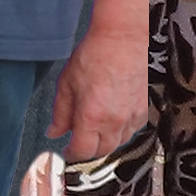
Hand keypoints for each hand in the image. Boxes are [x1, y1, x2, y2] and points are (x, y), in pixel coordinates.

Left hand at [49, 22, 148, 162]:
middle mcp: (113, 121)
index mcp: (91, 117)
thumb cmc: (92, 57)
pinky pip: (132, 131)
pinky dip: (121, 132)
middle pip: (101, 151)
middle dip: (88, 150)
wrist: (121, 40)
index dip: (72, 155)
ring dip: (105, 142)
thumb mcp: (66, 84)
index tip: (66, 151)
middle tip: (78, 141)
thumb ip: (60, 113)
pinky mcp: (142, 109)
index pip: (82, 151)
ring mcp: (130, 116)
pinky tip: (112, 121)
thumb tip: (54, 133)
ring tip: (94, 131)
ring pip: (118, 143)